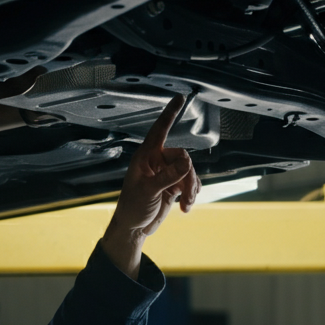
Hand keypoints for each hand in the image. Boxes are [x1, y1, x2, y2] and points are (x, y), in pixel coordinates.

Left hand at [101, 94, 200, 278]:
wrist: (133, 228)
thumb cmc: (132, 207)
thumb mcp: (148, 191)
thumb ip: (168, 176)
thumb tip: (187, 163)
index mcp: (145, 156)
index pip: (160, 129)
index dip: (170, 113)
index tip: (180, 97)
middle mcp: (156, 161)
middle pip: (183, 157)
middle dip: (188, 176)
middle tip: (187, 194)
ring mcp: (166, 173)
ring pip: (189, 172)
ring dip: (192, 188)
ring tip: (187, 204)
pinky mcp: (173, 186)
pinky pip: (190, 183)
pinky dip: (192, 194)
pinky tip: (187, 207)